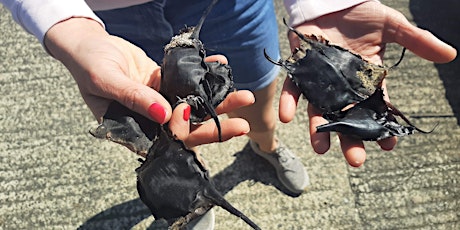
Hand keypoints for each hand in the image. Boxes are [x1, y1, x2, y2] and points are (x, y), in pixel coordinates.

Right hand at [44, 17, 253, 147]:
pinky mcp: (164, 83)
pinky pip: (188, 82)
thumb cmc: (87, 65)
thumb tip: (164, 115)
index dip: (187, 134)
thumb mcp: (106, 81)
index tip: (206, 123)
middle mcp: (151, 119)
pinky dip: (204, 75)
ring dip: (217, 100)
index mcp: (134, 129)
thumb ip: (134, 98)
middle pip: (188, 127)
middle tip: (243, 125)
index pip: (166, 140)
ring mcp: (160, 101)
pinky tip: (221, 67)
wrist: (88, 44)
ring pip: (193, 105)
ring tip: (244, 95)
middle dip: (215, 126)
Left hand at [279, 1, 456, 166]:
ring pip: (319, 109)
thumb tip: (450, 55)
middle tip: (355, 159)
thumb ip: (417, 41)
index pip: (375, 107)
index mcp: (366, 79)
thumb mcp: (392, 26)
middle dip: (350, 138)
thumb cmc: (361, 13)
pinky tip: (287, 117)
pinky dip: (289, 103)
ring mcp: (320, 79)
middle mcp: (342, 85)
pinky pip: (293, 89)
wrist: (331, 0)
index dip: (380, 126)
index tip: (387, 146)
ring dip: (318, 129)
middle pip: (346, 116)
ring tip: (321, 148)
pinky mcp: (301, 69)